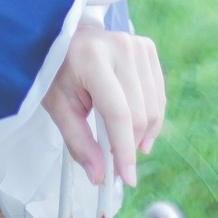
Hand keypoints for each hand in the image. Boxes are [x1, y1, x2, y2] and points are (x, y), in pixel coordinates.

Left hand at [41, 23, 165, 187]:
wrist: (69, 38)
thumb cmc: (59, 71)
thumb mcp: (59, 106)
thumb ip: (78, 141)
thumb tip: (100, 176)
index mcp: (92, 58)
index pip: (118, 113)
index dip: (124, 150)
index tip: (127, 179)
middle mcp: (119, 47)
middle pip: (139, 114)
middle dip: (129, 145)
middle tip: (114, 161)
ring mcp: (136, 45)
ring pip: (153, 108)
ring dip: (142, 134)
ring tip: (122, 141)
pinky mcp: (147, 48)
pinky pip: (158, 95)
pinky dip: (150, 118)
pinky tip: (135, 126)